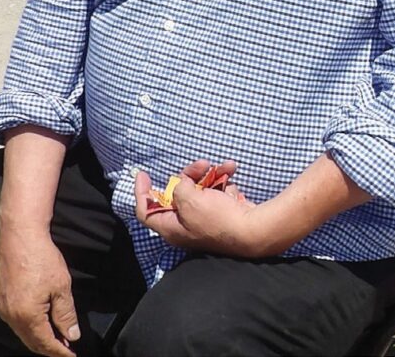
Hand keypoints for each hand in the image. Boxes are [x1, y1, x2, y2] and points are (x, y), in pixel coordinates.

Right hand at [0, 228, 79, 356]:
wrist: (19, 236)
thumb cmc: (41, 258)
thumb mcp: (61, 287)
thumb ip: (66, 315)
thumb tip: (72, 335)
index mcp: (27, 316)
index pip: (45, 343)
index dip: (60, 352)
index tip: (72, 355)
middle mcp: (11, 317)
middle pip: (32, 342)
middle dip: (49, 348)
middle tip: (66, 349)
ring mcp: (4, 308)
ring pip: (23, 333)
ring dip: (39, 339)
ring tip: (56, 337)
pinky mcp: (1, 299)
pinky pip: (16, 323)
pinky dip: (30, 328)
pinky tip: (40, 322)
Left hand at [135, 160, 271, 257]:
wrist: (253, 229)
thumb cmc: (218, 219)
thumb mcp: (190, 200)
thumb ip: (179, 188)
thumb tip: (182, 185)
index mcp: (172, 228)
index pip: (145, 212)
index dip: (141, 193)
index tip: (142, 174)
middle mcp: (185, 225)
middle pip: (177, 194)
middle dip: (188, 175)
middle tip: (201, 164)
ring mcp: (204, 219)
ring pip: (199, 189)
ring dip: (211, 174)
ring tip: (225, 166)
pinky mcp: (220, 213)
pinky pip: (216, 192)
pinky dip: (223, 181)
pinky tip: (232, 175)